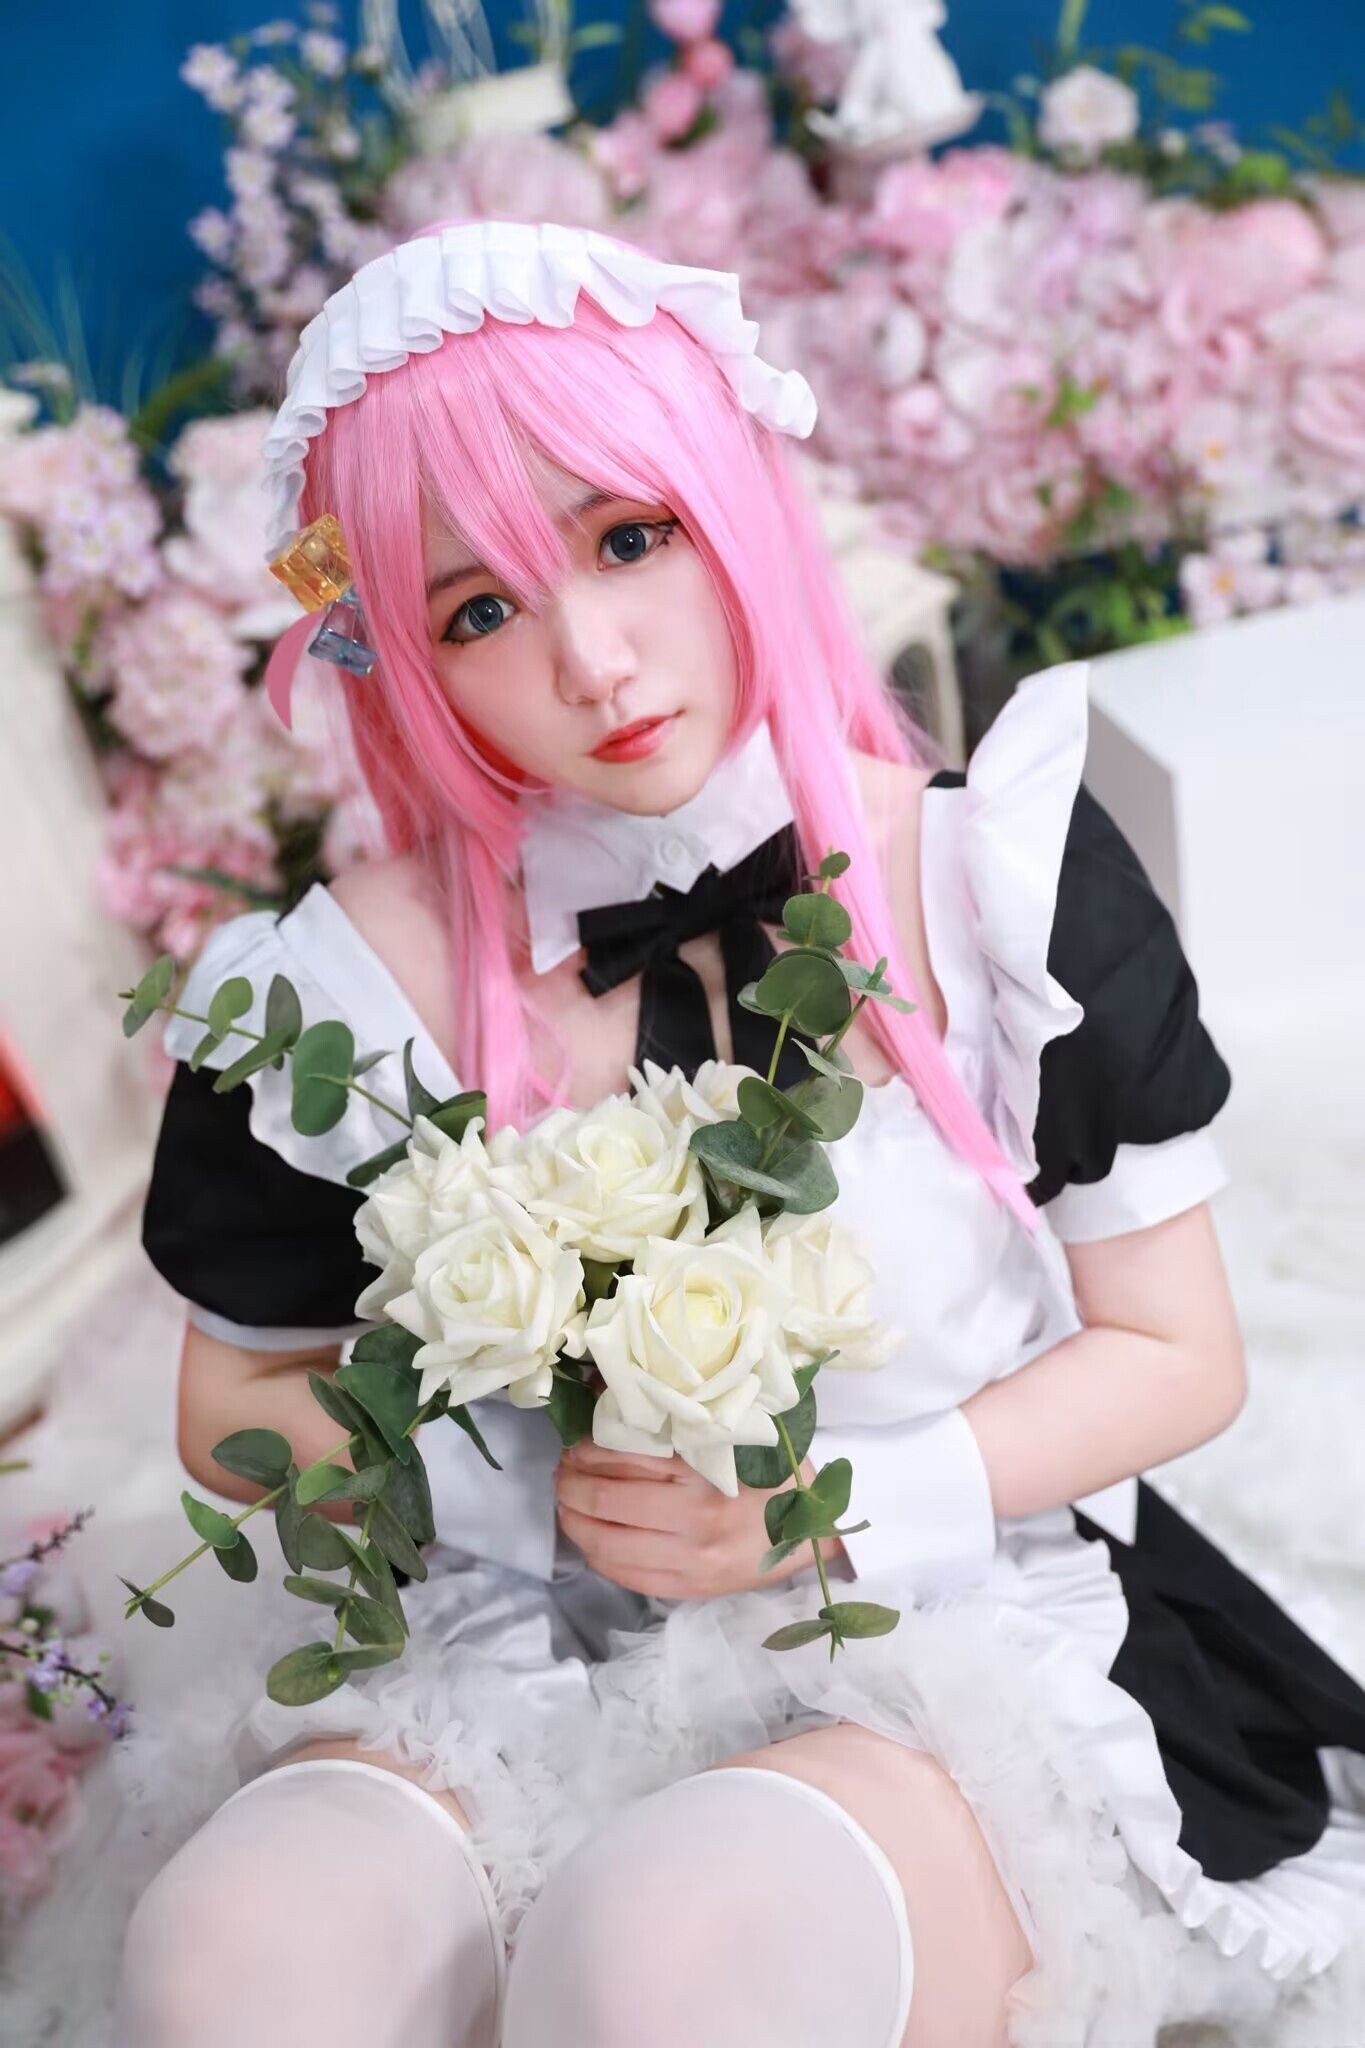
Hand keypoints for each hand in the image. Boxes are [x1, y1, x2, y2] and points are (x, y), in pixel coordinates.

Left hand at [553, 1439, 841, 1599]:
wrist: (814, 1534)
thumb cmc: (774, 1475)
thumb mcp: (734, 1435)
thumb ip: (680, 1418)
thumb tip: (614, 1394)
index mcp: (707, 1469)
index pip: (623, 1455)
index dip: (586, 1449)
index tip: (575, 1444)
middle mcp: (695, 1516)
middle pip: (606, 1500)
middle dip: (570, 1484)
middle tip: (562, 1471)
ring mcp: (690, 1558)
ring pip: (605, 1542)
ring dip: (573, 1519)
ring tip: (566, 1502)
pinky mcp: (688, 1588)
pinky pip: (623, 1575)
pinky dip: (595, 1554)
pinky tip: (589, 1537)